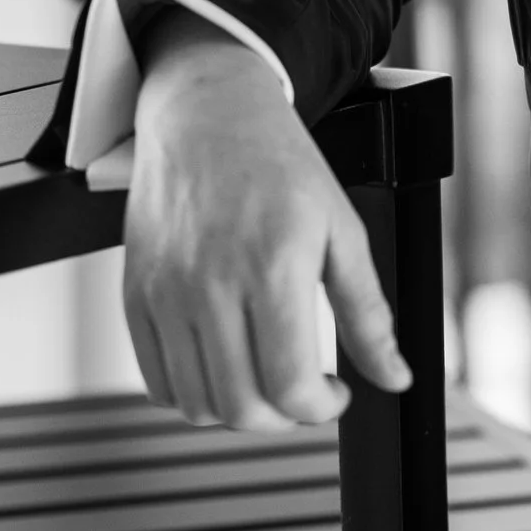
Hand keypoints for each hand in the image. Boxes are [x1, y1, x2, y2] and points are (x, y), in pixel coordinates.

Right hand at [121, 13, 411, 428]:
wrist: (207, 112)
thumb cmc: (279, 165)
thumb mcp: (343, 229)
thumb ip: (368, 312)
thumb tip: (396, 377)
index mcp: (273, 266)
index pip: (288, 385)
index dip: (320, 408)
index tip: (334, 394)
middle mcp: (211, 284)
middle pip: (241, 406)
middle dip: (283, 418)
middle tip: (302, 393)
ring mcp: (165, 292)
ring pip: (195, 404)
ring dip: (237, 410)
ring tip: (263, 378)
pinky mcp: (134, 294)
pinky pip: (157, 380)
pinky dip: (191, 394)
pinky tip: (222, 366)